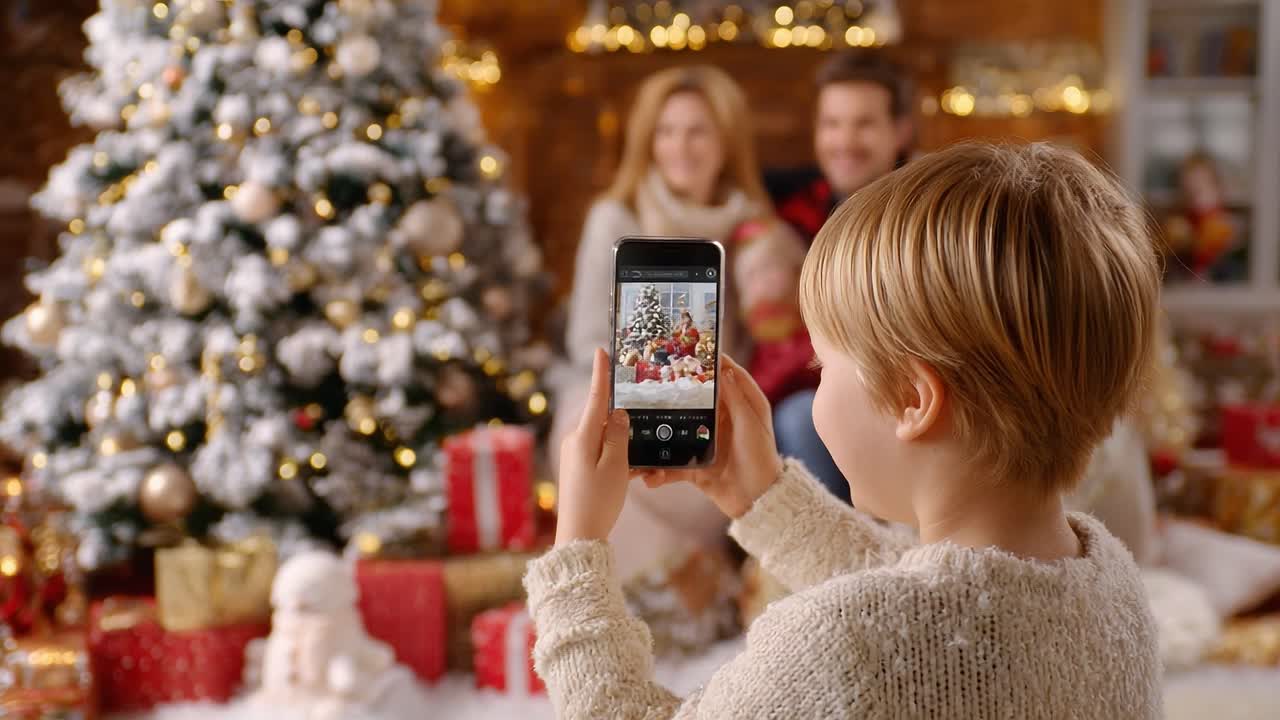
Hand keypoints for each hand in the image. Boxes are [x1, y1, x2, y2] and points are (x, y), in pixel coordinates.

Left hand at [555, 348, 630, 544]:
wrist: (579, 535)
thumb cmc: (599, 501)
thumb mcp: (616, 465)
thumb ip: (617, 435)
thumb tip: (617, 412)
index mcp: (583, 437)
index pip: (596, 398)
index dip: (601, 374)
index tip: (601, 350)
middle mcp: (575, 441)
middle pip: (601, 417)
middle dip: (619, 413)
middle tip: (638, 408)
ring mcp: (575, 455)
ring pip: (603, 436)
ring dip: (621, 440)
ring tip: (638, 451)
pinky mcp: (578, 467)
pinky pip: (600, 451)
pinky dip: (616, 454)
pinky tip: (630, 468)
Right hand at [639, 355, 782, 517]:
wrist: (759, 501)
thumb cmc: (762, 459)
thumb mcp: (751, 424)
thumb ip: (736, 397)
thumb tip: (722, 368)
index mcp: (739, 406)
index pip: (724, 375)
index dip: (710, 360)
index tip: (691, 346)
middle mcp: (720, 421)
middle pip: (694, 400)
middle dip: (673, 392)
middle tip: (650, 379)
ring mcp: (705, 443)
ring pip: (676, 432)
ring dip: (657, 435)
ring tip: (636, 428)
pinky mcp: (695, 467)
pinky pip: (672, 466)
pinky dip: (660, 472)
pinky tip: (648, 476)